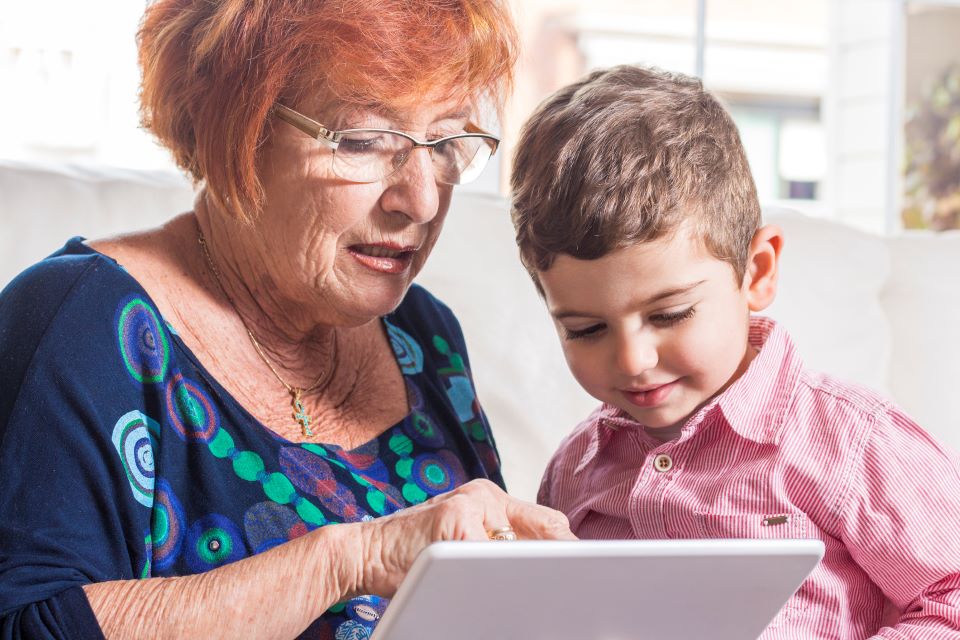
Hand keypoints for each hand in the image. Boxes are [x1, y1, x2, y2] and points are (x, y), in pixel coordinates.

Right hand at [341, 479, 576, 596]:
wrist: (364, 551)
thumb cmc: (413, 555)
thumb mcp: (461, 540)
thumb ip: (497, 544)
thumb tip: (546, 566)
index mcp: (488, 498)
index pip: (546, 521)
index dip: (567, 548)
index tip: (587, 571)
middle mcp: (482, 495)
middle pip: (546, 527)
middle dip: (559, 558)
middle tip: (573, 585)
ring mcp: (468, 505)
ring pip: (520, 546)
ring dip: (529, 572)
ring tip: (542, 592)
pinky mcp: (454, 521)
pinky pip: (490, 557)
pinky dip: (496, 579)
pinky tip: (495, 591)